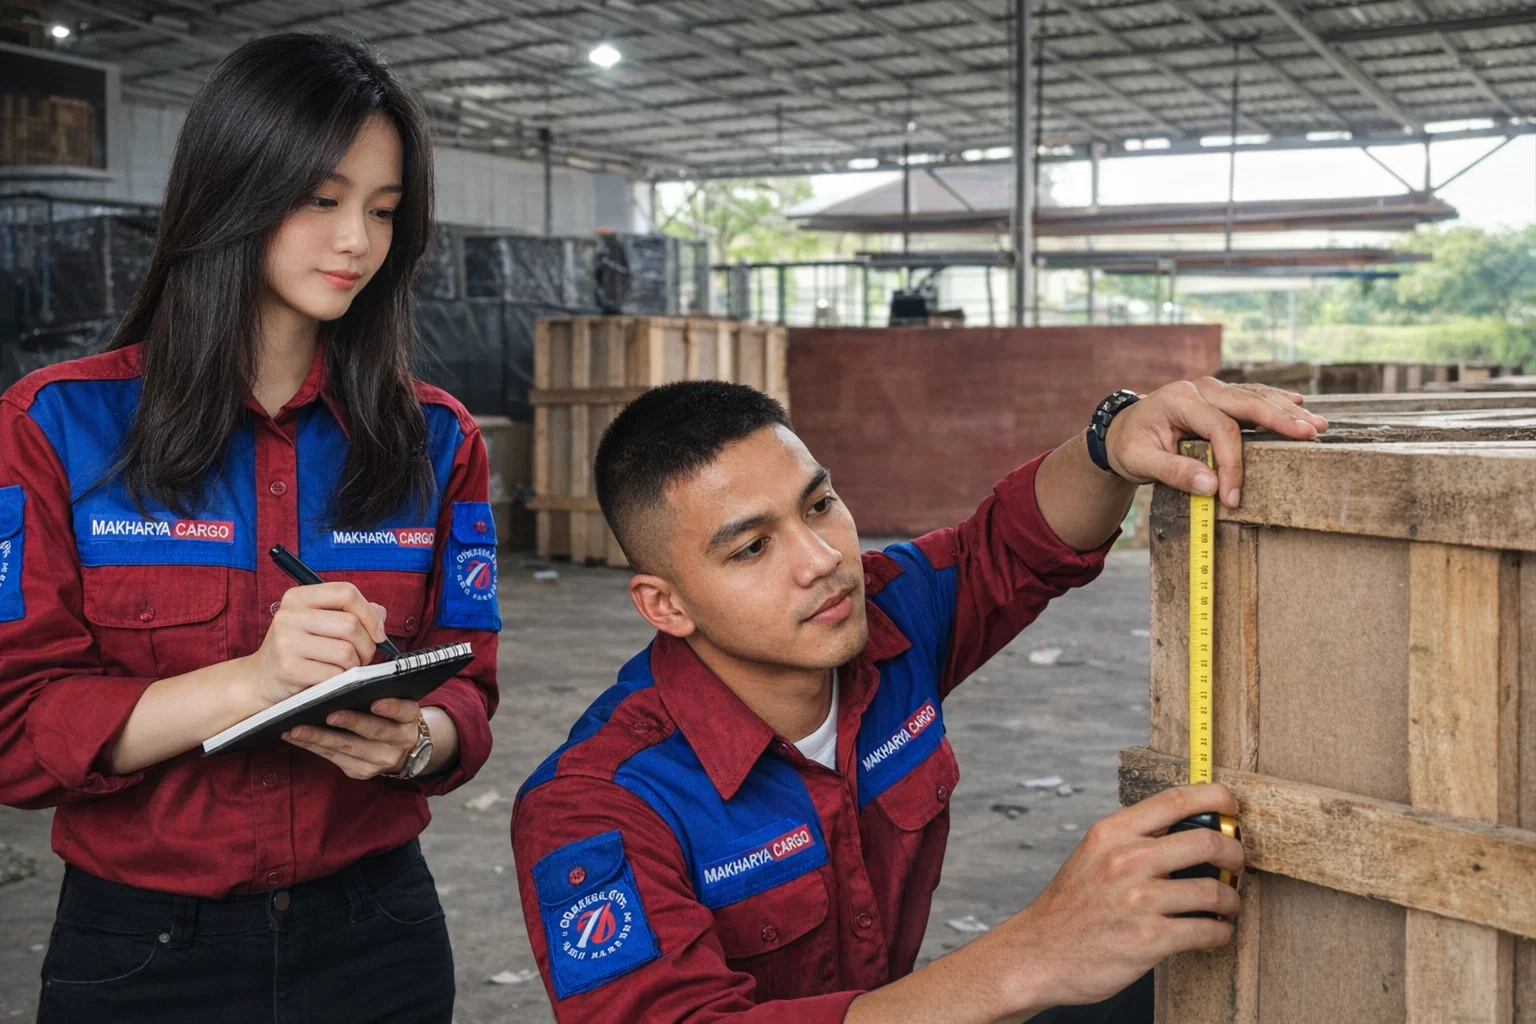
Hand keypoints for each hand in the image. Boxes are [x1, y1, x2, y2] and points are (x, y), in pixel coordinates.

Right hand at [243, 583, 387, 706]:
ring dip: (356, 664)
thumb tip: (380, 614)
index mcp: (298, 597)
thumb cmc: (298, 649)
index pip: (346, 592)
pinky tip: (333, 678)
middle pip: (350, 624)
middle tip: (363, 656)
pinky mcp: (289, 668)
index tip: (378, 632)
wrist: (260, 679)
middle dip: (367, 645)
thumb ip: (351, 613)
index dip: (369, 613)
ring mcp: (286, 642)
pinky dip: (342, 679)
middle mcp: (289, 615)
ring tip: (348, 667)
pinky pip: (335, 673)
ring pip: (346, 651)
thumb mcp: (319, 623)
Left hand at [283, 698, 421, 779]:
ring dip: (320, 738)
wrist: (397, 750)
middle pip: (375, 732)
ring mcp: (380, 760)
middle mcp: (400, 741)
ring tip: (297, 729)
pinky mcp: (361, 772)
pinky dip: (313, 747)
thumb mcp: (395, 703)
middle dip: (350, 723)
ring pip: (348, 748)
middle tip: (329, 714)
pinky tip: (295, 737)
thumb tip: (345, 680)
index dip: (391, 707)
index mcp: (409, 719)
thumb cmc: (388, 716)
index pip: (405, 711)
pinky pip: (334, 758)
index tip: (375, 702)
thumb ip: (379, 693)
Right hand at [998, 785, 1244, 1009]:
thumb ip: (1133, 840)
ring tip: (1227, 907)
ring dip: (1231, 901)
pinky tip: (1214, 932)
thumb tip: (1188, 831)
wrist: (1038, 953)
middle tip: (1236, 865)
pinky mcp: (1148, 939)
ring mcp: (1137, 901)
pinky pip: (1206, 931)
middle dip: (1235, 854)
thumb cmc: (1070, 907)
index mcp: (1111, 833)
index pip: (1175, 800)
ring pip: (1213, 891)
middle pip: (1206, 843)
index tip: (1231, 806)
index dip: (1215, 797)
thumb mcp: (1092, 855)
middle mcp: (1125, 861)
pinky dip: (1220, 933)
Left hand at [1104, 378, 1327, 507]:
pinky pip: (1251, 397)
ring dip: (1286, 410)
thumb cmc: (1130, 446)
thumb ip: (1173, 472)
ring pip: (1255, 397)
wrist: (1121, 431)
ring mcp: (1211, 390)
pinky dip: (1275, 401)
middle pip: (1247, 403)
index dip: (1232, 463)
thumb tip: (1211, 487)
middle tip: (1309, 435)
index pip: (1220, 429)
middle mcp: (1200, 389)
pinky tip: (1299, 404)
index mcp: (1179, 401)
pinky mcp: (1219, 398)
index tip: (1233, 496)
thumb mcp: (1140, 462)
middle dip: (1280, 420)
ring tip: (1316, 425)